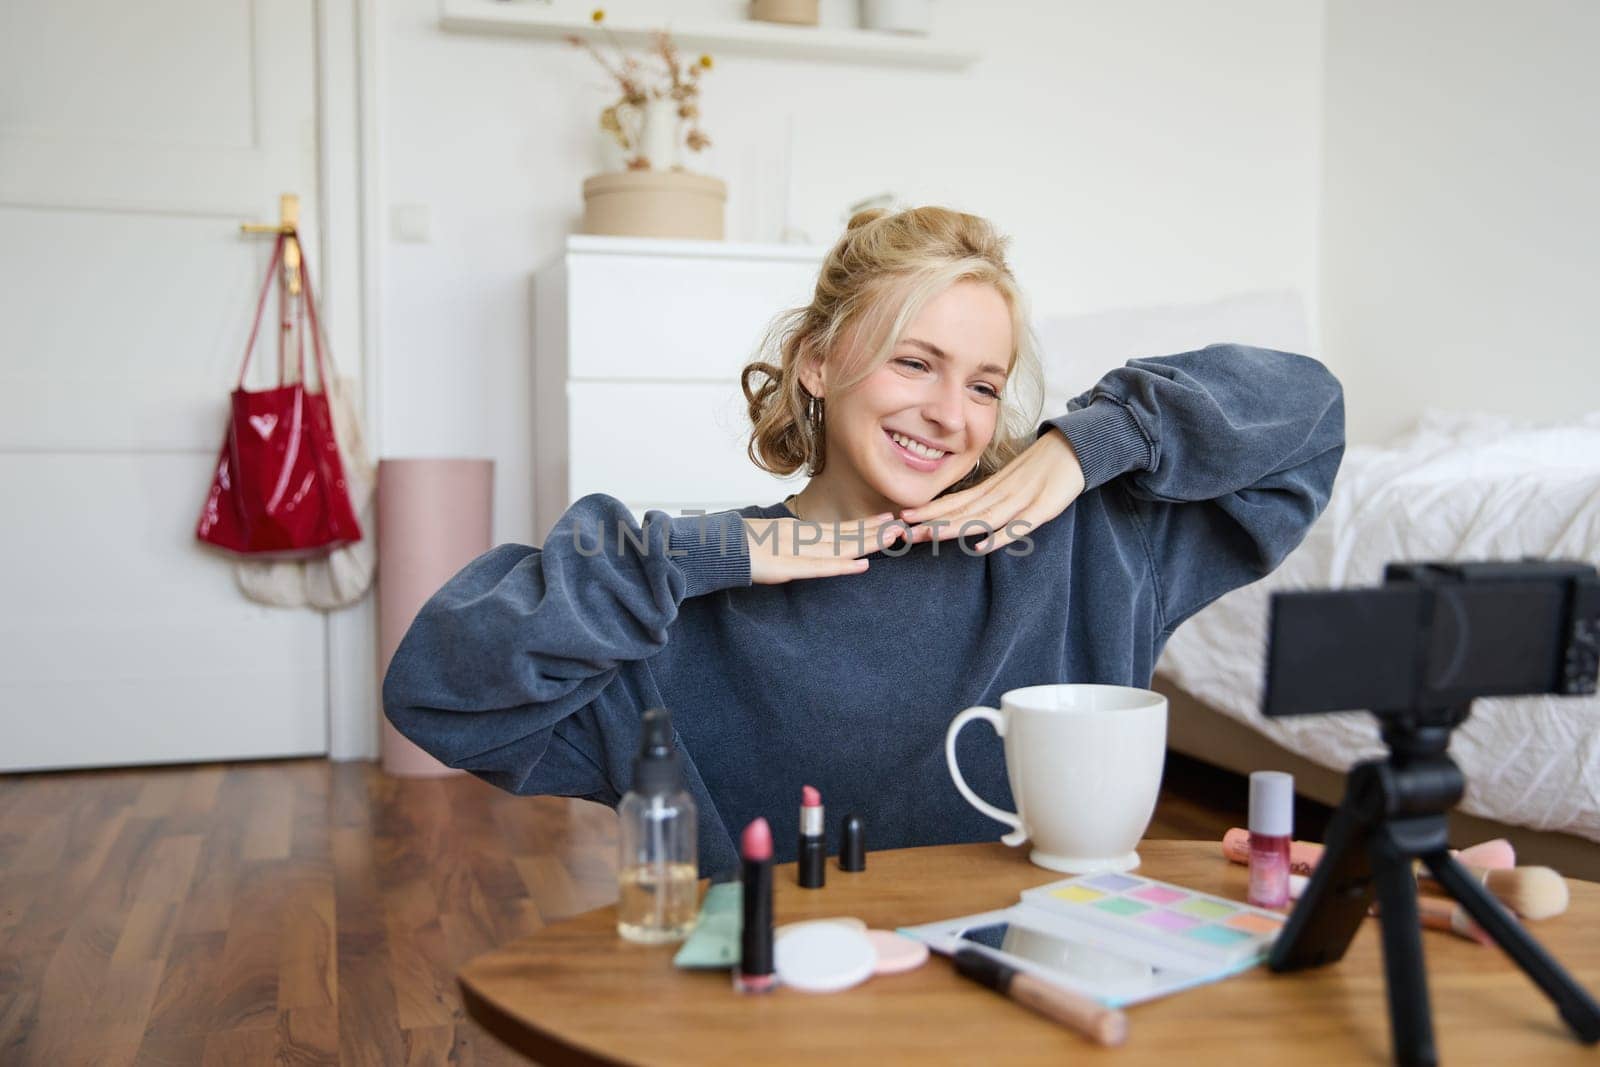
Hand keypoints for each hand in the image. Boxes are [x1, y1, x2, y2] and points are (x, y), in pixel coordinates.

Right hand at [743, 513, 904, 584]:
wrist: (715, 550)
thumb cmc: (740, 548)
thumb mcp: (773, 546)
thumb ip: (792, 547)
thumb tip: (811, 549)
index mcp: (802, 535)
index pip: (841, 531)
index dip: (866, 526)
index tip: (889, 520)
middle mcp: (804, 540)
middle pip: (846, 536)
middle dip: (876, 532)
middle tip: (905, 525)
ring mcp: (796, 552)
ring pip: (840, 548)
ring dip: (868, 544)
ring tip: (893, 537)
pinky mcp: (787, 567)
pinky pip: (819, 568)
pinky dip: (841, 568)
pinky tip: (861, 566)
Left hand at [898, 430, 1085, 553]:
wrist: (1075, 448)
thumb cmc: (1041, 468)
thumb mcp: (1009, 482)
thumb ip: (988, 498)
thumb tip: (962, 514)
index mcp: (991, 489)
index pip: (955, 502)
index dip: (929, 511)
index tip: (903, 518)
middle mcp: (1000, 494)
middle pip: (962, 511)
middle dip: (932, 523)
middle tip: (904, 531)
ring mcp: (1021, 501)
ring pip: (983, 518)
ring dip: (956, 529)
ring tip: (930, 537)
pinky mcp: (1043, 509)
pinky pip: (1018, 526)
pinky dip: (1000, 537)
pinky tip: (982, 547)